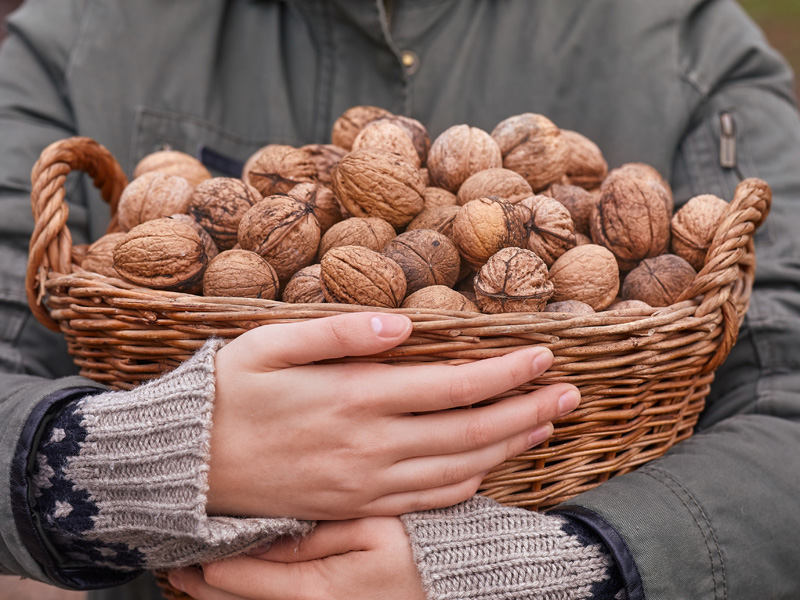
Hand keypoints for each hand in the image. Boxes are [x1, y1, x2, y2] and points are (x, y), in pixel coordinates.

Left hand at [168, 517, 424, 599]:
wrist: (454, 576)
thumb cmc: (418, 547)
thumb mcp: (370, 531)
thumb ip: (313, 537)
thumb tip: (264, 536)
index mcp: (316, 590)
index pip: (241, 579)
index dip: (205, 565)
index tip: (177, 550)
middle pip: (240, 599)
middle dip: (206, 582)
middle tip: (175, 563)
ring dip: (225, 588)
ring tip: (196, 572)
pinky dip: (253, 589)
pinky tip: (243, 575)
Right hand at [208, 312, 579, 518]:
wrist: (187, 466)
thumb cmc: (226, 394)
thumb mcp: (271, 345)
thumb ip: (339, 332)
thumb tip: (403, 323)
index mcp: (355, 397)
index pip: (454, 385)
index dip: (507, 371)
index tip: (545, 354)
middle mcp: (371, 446)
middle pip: (471, 430)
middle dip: (529, 411)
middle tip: (571, 394)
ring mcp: (367, 484)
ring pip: (459, 469)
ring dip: (510, 447)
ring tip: (547, 427)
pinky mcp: (357, 507)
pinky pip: (428, 500)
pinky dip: (470, 484)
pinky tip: (491, 468)